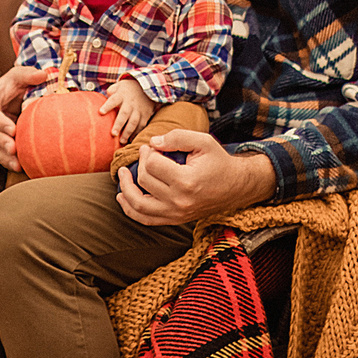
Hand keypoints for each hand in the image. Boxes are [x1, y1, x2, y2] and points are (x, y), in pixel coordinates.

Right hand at [0, 66, 50, 170]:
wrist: (12, 98)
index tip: (13, 130)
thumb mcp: (20, 76)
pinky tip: (20, 168)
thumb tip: (43, 74)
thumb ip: (29, 74)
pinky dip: (6, 162)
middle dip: (1, 142)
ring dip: (3, 157)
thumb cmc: (15, 85)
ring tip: (17, 164)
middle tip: (14, 149)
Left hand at [100, 78, 155, 142]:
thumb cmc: (128, 89)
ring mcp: (139, 109)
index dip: (107, 106)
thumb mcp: (120, 85)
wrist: (149, 87)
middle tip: (113, 134)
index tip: (100, 112)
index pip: (113, 100)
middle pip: (124, 113)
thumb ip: (111, 91)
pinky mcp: (145, 115)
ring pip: (134, 122)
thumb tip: (105, 96)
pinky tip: (131, 140)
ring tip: (122, 141)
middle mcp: (130, 103)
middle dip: (119, 124)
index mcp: (122, 95)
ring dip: (128, 132)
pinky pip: (142, 125)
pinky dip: (137, 133)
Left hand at [114, 128, 273, 225]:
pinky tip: (122, 197)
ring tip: (122, 174)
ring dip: (125, 189)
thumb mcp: (203, 141)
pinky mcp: (174, 220)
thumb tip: (153, 142)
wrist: (235, 186)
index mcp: (186, 181)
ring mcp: (176, 214)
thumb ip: (177, 137)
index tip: (154, 146)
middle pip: (144, 180)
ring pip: (139, 205)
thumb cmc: (218, 162)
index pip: (152, 165)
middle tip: (146, 153)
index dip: (149, 152)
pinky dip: (130, 210)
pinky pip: (146, 219)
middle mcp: (179, 201)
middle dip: (141, 162)